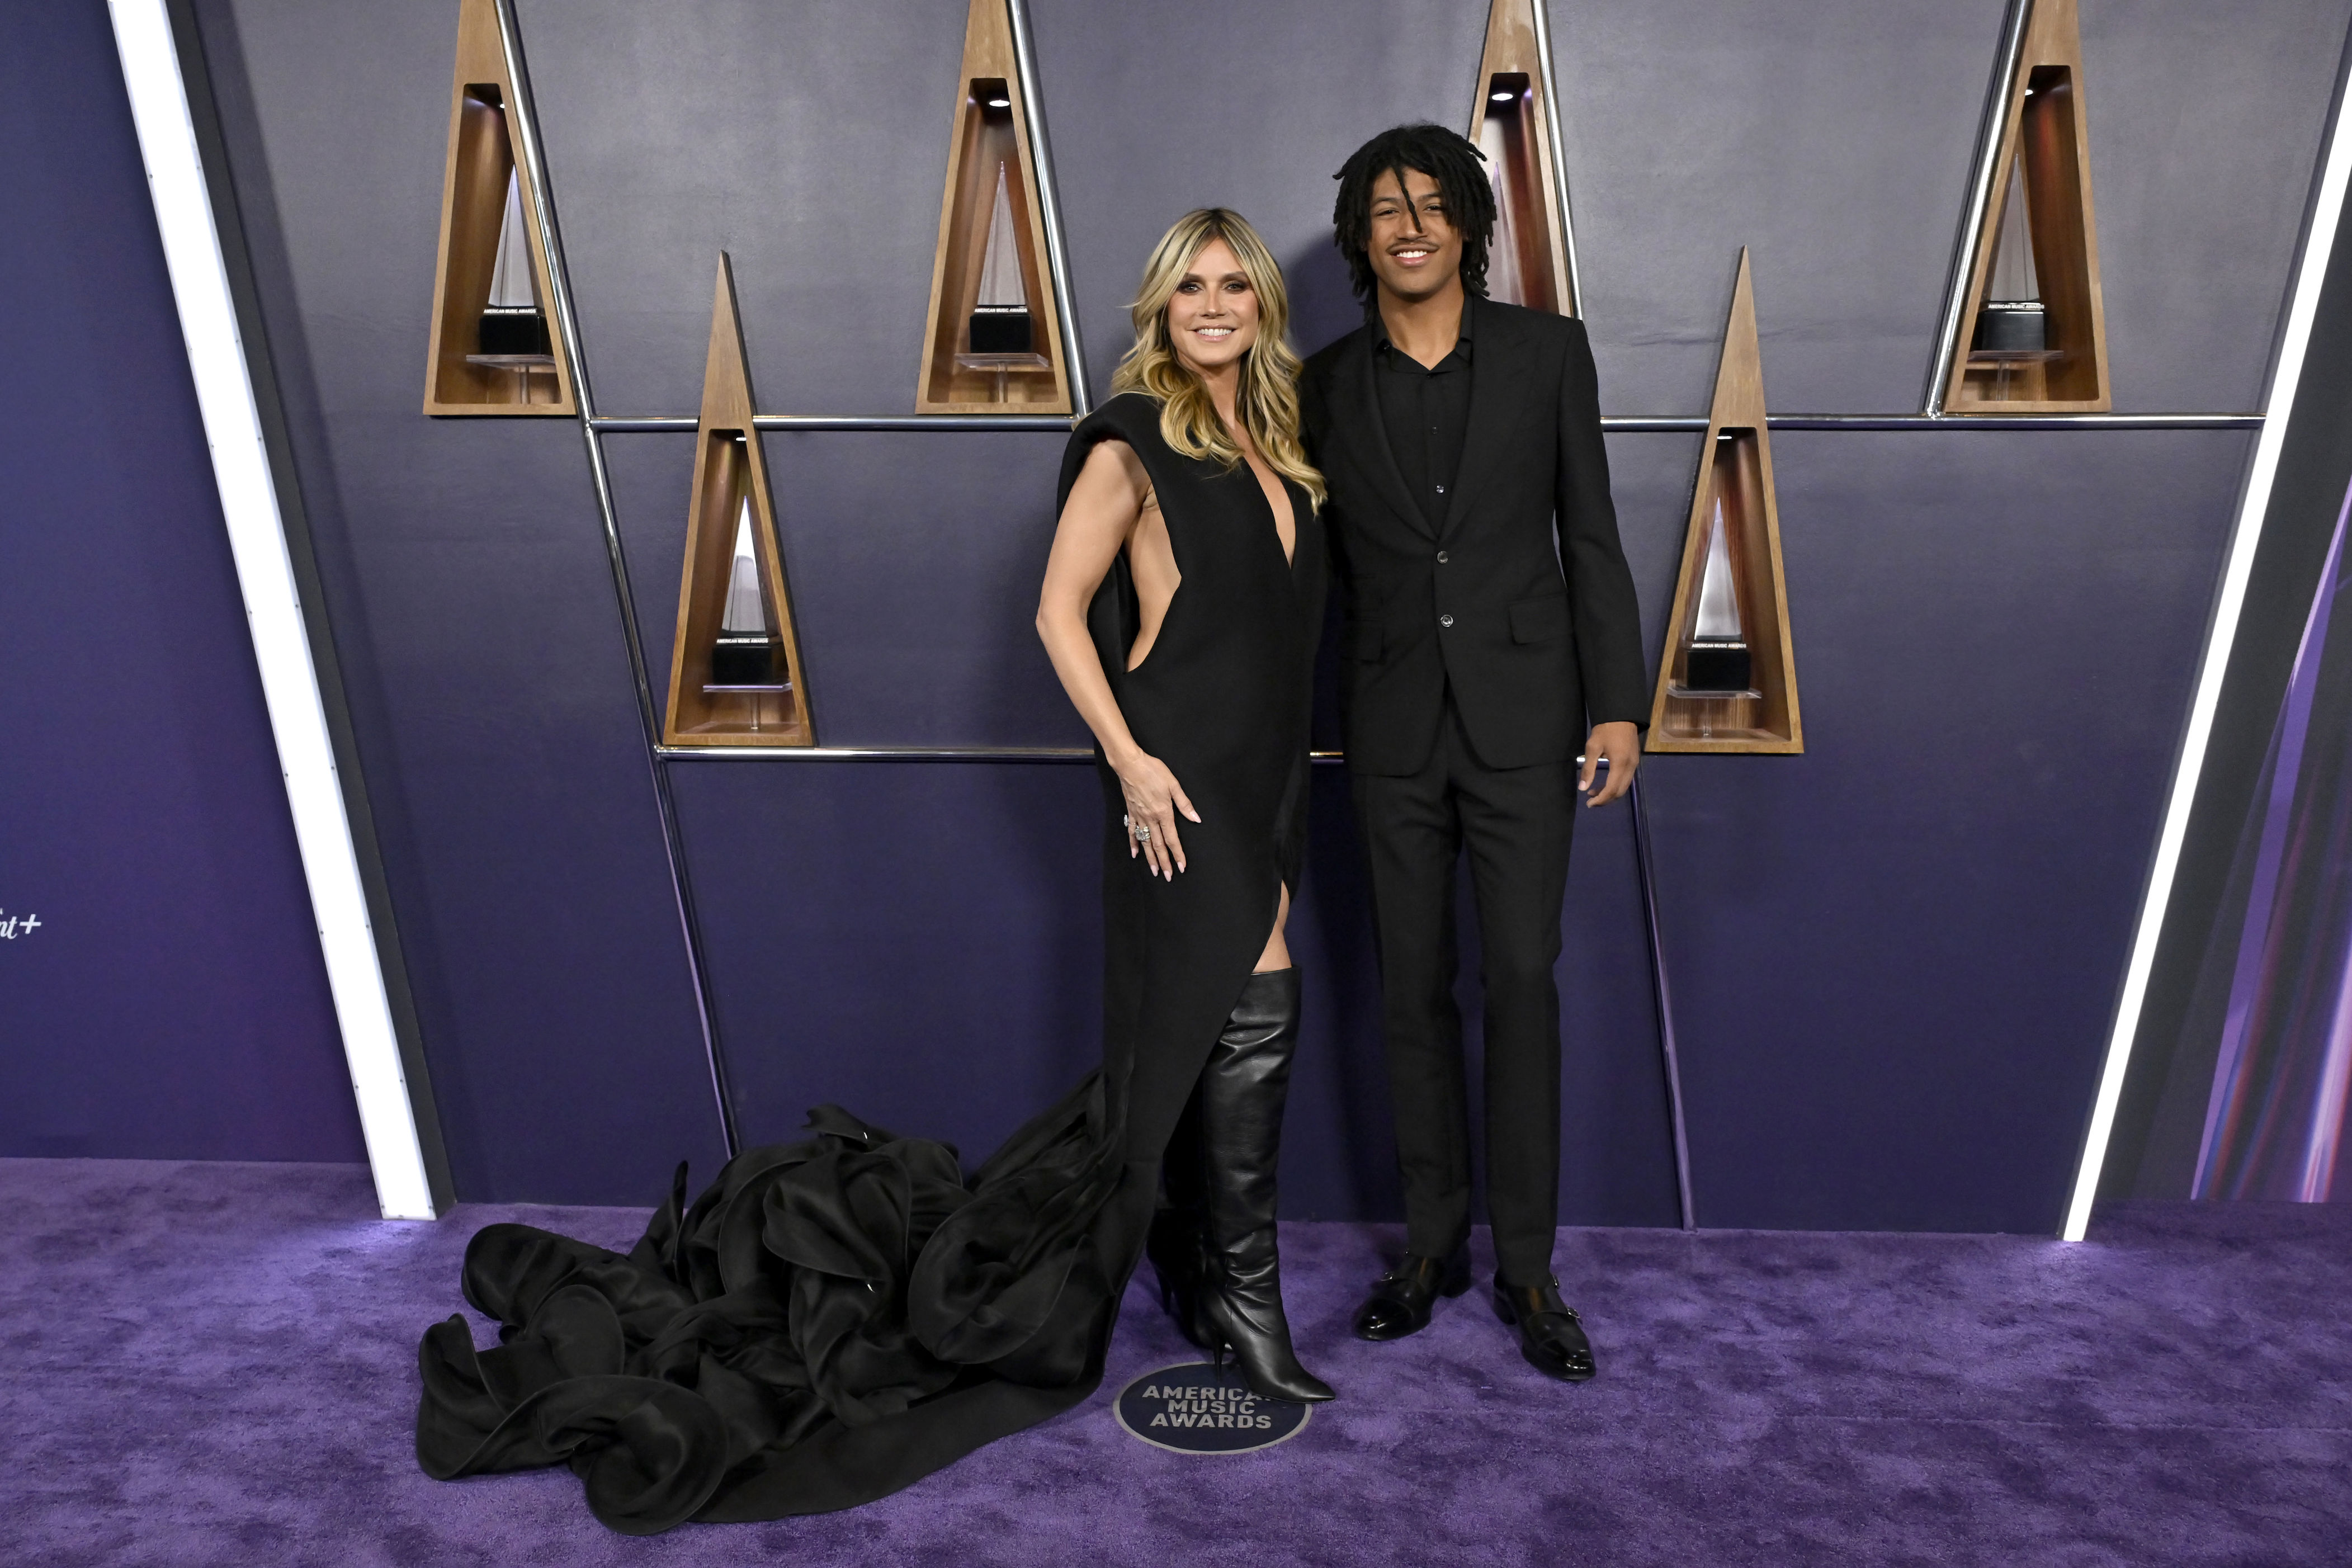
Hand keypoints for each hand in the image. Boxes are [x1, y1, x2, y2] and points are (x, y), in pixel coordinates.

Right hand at [1115, 750, 1199, 878]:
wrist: (1130, 764)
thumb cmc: (1153, 771)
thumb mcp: (1173, 785)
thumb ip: (1184, 804)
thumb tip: (1196, 819)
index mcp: (1163, 813)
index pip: (1172, 839)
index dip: (1177, 854)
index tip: (1181, 867)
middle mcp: (1151, 818)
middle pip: (1158, 845)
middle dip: (1164, 862)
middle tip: (1167, 876)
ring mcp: (1139, 817)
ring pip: (1146, 842)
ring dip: (1150, 858)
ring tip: (1154, 871)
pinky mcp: (1131, 812)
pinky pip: (1132, 832)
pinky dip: (1134, 843)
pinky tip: (1135, 854)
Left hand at [1578, 721, 1639, 806]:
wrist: (1621, 715)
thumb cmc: (1605, 730)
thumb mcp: (1592, 748)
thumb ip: (1588, 769)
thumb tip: (1582, 788)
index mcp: (1620, 764)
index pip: (1611, 790)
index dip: (1600, 800)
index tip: (1588, 804)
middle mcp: (1630, 767)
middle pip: (1619, 792)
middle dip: (1605, 800)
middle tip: (1590, 801)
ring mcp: (1634, 765)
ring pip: (1624, 787)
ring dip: (1610, 793)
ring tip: (1593, 793)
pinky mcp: (1634, 761)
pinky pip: (1626, 780)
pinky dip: (1615, 786)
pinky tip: (1604, 783)